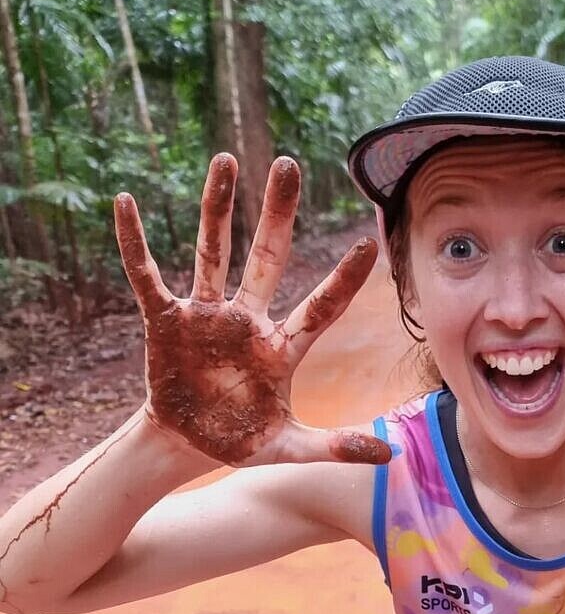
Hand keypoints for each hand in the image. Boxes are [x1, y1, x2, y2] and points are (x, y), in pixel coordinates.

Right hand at [114, 154, 390, 466]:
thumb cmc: (239, 439)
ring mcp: (207, 317)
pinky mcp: (166, 322)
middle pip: (267, 258)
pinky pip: (147, 277)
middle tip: (289, 165)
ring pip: (212, 253)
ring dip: (216, 208)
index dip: (343, 280)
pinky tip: (125, 202)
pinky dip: (134, 244)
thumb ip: (335, 446)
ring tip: (225, 160)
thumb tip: (390, 454)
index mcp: (281, 348)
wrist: (186, 446)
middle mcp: (248, 322)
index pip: (321, 307)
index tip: (368, 245)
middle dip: (277, 213)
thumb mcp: (290, 447)